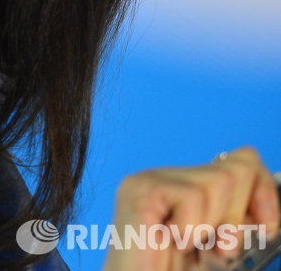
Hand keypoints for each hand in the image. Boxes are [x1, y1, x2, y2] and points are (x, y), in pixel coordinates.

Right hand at [103, 146, 278, 269]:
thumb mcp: (217, 242)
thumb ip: (235, 217)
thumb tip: (263, 208)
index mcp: (184, 185)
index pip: (241, 160)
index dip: (263, 193)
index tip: (265, 228)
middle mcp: (165, 176)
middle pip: (234, 169)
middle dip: (237, 215)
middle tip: (216, 245)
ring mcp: (149, 180)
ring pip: (218, 180)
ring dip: (214, 224)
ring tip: (192, 244)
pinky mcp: (140, 191)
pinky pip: (192, 196)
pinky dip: (191, 227)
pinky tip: (173, 239)